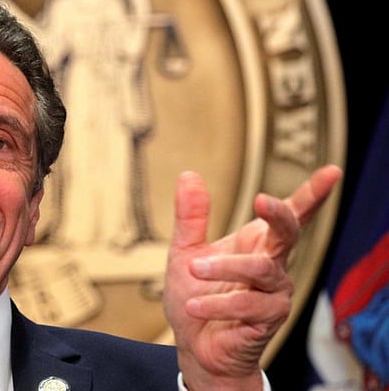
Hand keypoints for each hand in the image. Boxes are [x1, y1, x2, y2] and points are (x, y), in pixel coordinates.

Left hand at [163, 164, 342, 389]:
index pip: (290, 215)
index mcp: (257, 243)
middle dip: (279, 214)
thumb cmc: (195, 296)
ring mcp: (275, 292)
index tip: (331, 171)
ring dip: (224, 267)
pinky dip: (216, 303)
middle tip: (261, 198)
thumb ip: (191, 218)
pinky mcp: (269, 318)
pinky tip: (195, 305)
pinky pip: (247, 304)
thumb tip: (189, 175)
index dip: (312, 194)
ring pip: (260, 269)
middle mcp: (273, 264)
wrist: (195, 346)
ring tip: (193, 270)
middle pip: (288, 233)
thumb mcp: (185, 253)